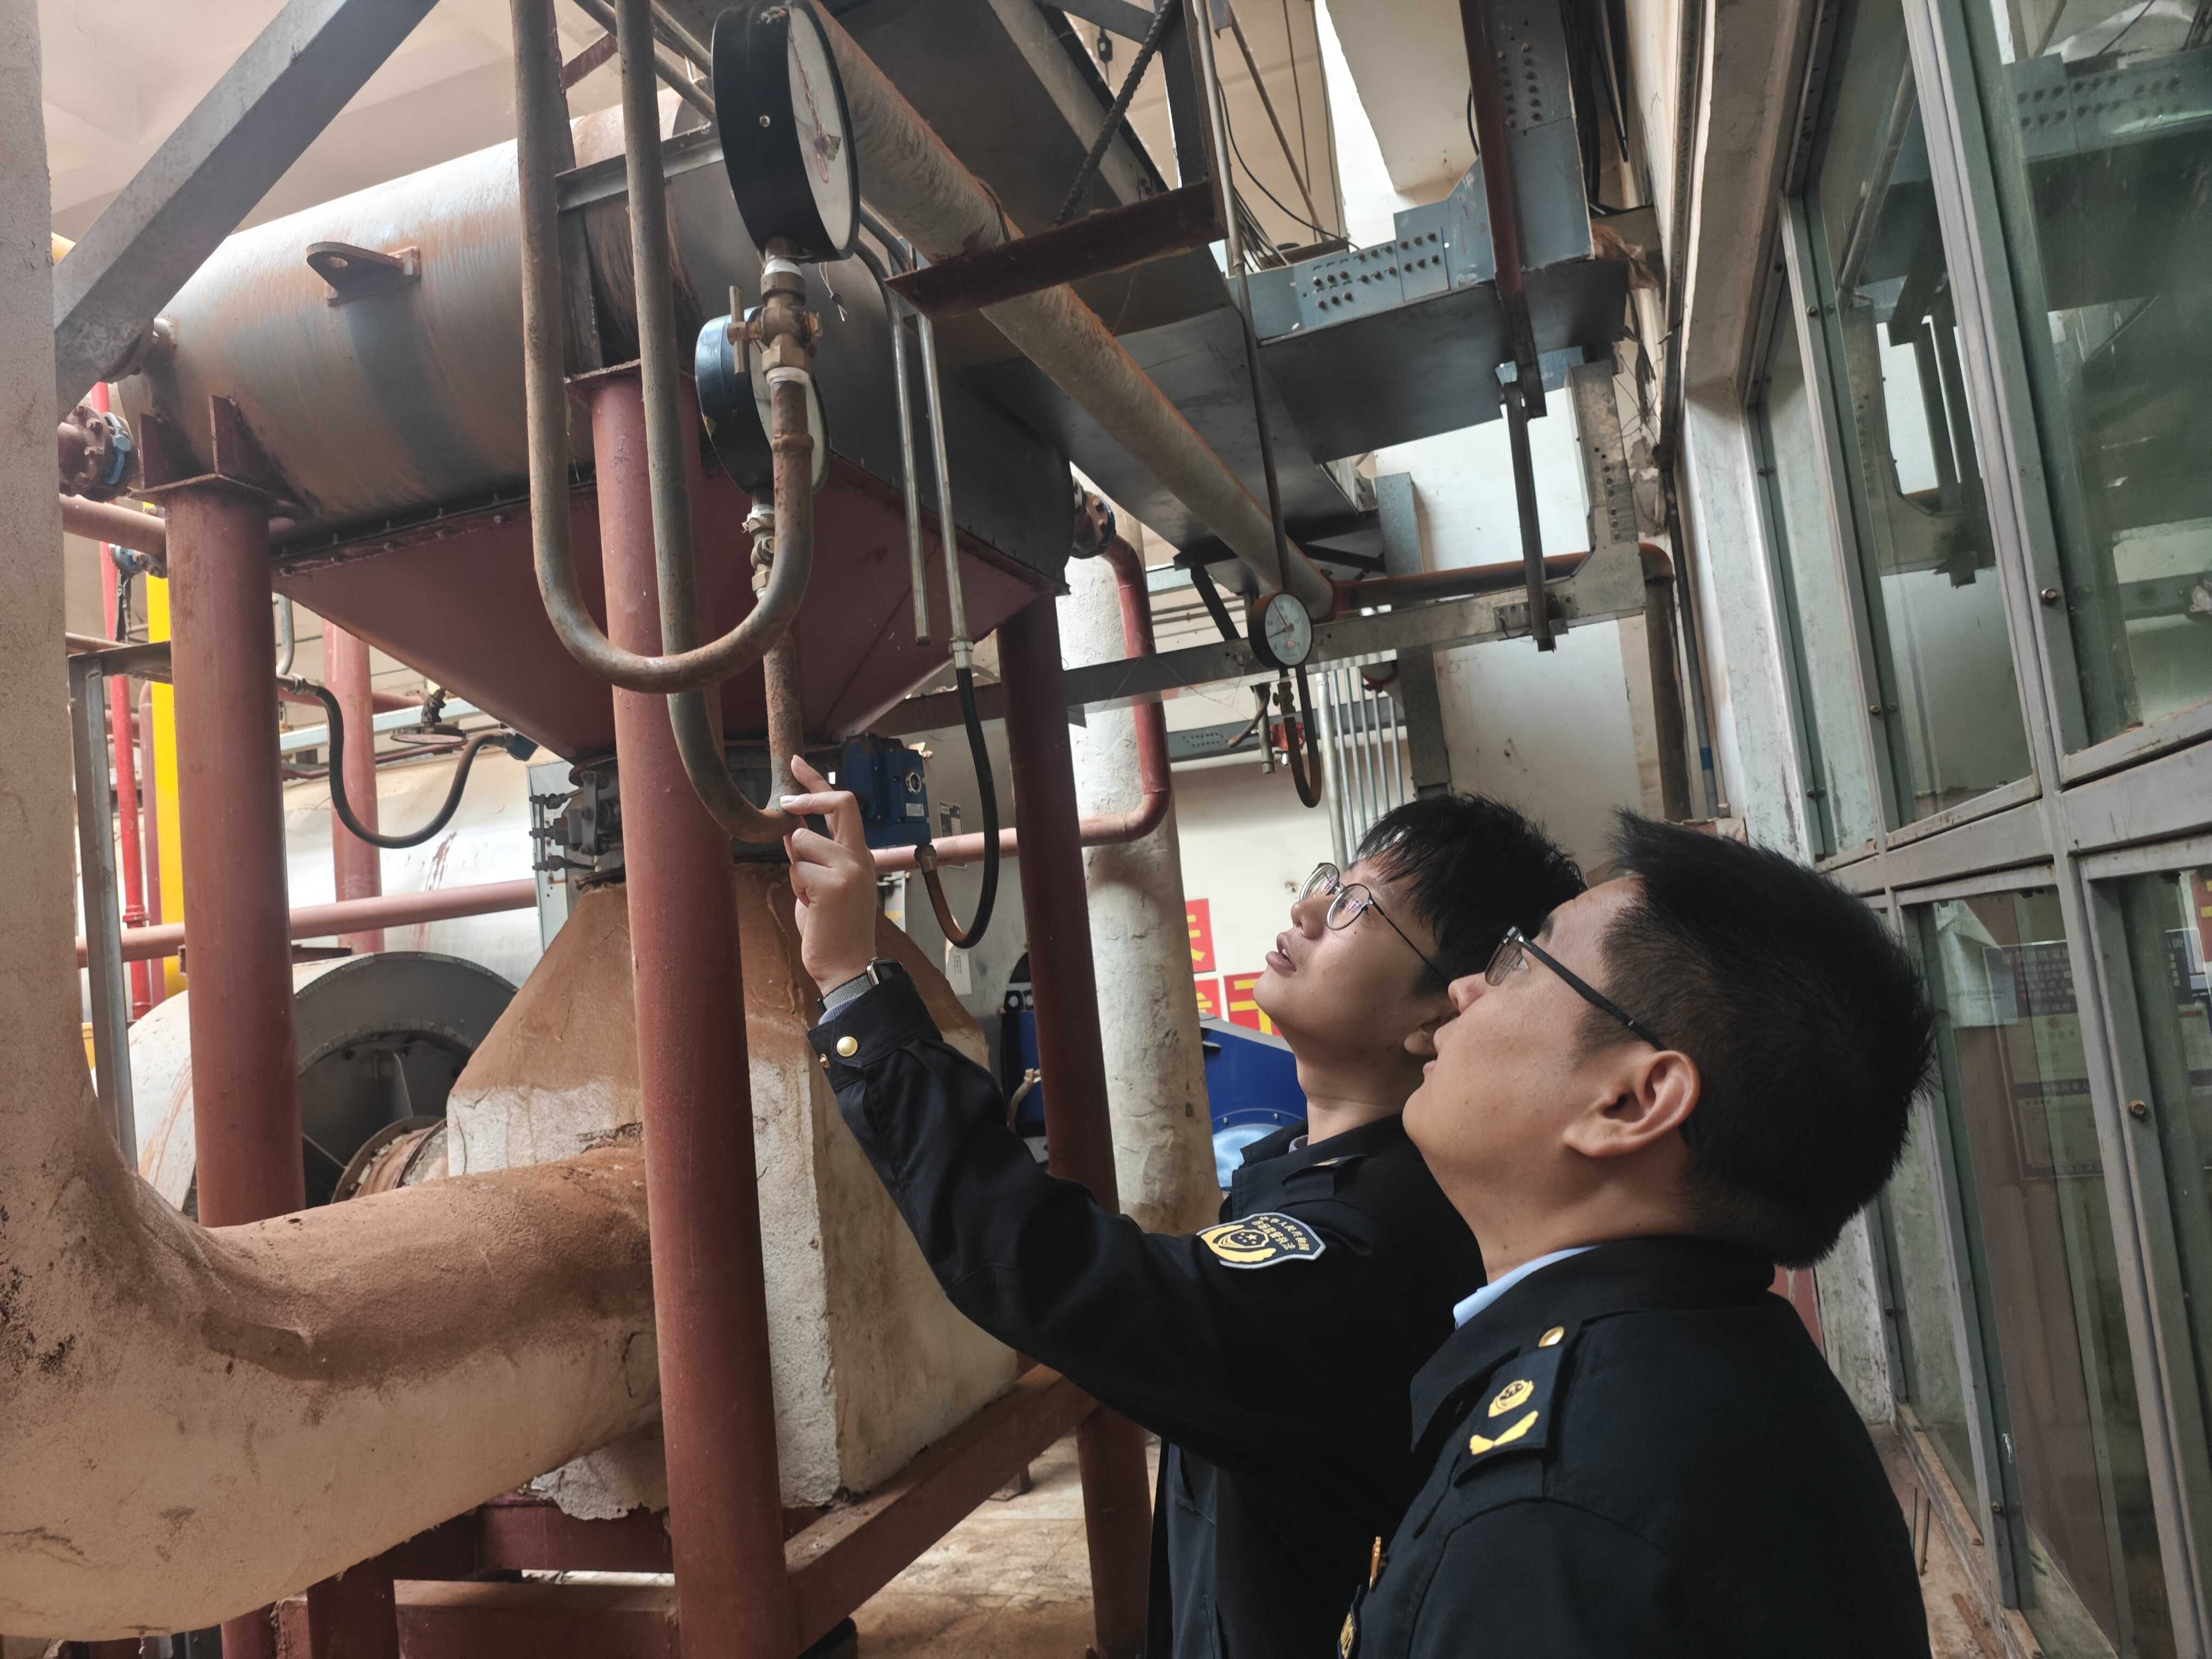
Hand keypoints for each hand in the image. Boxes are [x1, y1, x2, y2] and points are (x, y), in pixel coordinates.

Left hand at [781, 755, 879, 995]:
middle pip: (839, 803)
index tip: (798, 765)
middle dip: (808, 794)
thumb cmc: (834, 930)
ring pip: (802, 841)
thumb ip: (813, 856)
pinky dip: (796, 887)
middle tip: (786, 800)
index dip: (819, 782)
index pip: (844, 806)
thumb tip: (791, 828)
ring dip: (795, 867)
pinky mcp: (833, 885)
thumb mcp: (824, 884)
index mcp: (859, 856)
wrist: (848, 966)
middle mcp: (859, 857)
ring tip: (808, 895)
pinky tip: (811, 907)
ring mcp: (849, 869)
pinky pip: (797, 868)